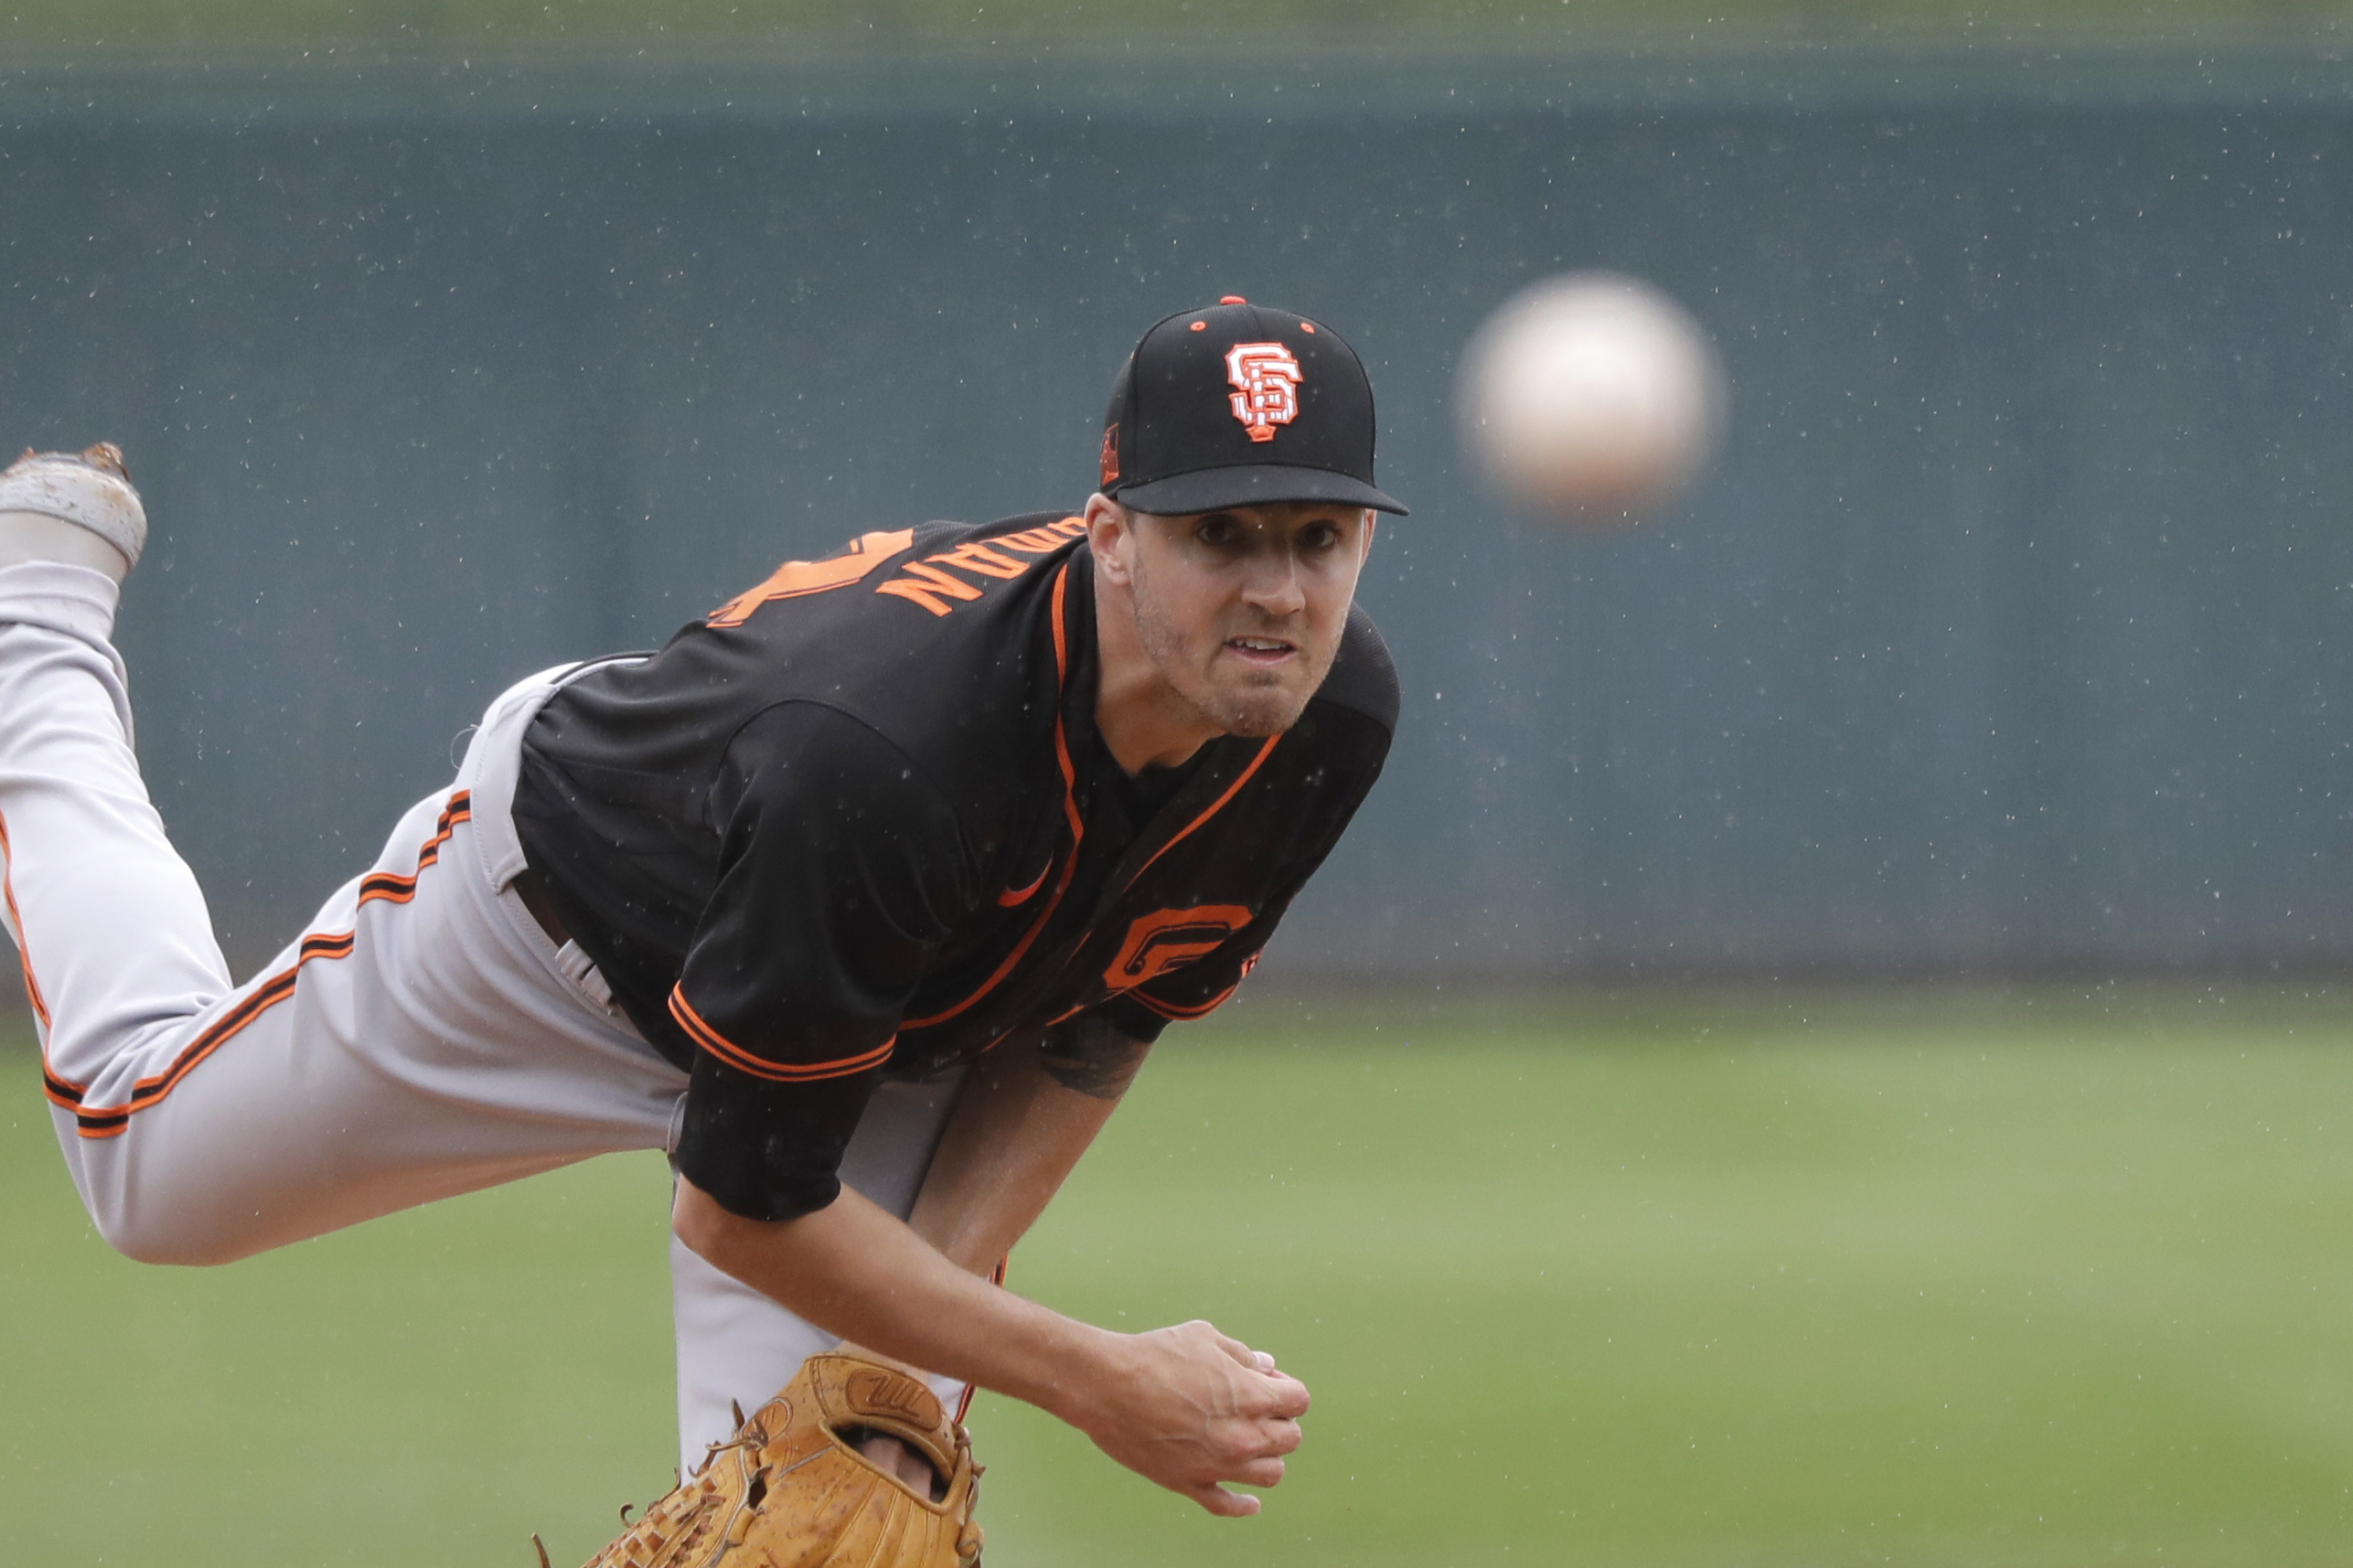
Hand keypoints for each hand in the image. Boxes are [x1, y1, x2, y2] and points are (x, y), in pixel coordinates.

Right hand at [1066, 1320, 1310, 1516]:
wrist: (1108, 1386)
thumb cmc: (1155, 1355)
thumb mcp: (1205, 1338)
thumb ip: (1242, 1354)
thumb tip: (1266, 1366)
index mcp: (1250, 1396)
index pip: (1299, 1400)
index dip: (1286, 1388)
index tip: (1266, 1381)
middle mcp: (1242, 1436)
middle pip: (1291, 1439)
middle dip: (1281, 1420)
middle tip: (1257, 1408)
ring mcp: (1217, 1464)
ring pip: (1271, 1474)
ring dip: (1267, 1457)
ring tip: (1250, 1443)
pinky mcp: (1189, 1482)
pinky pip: (1227, 1505)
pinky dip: (1242, 1505)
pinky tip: (1250, 1502)